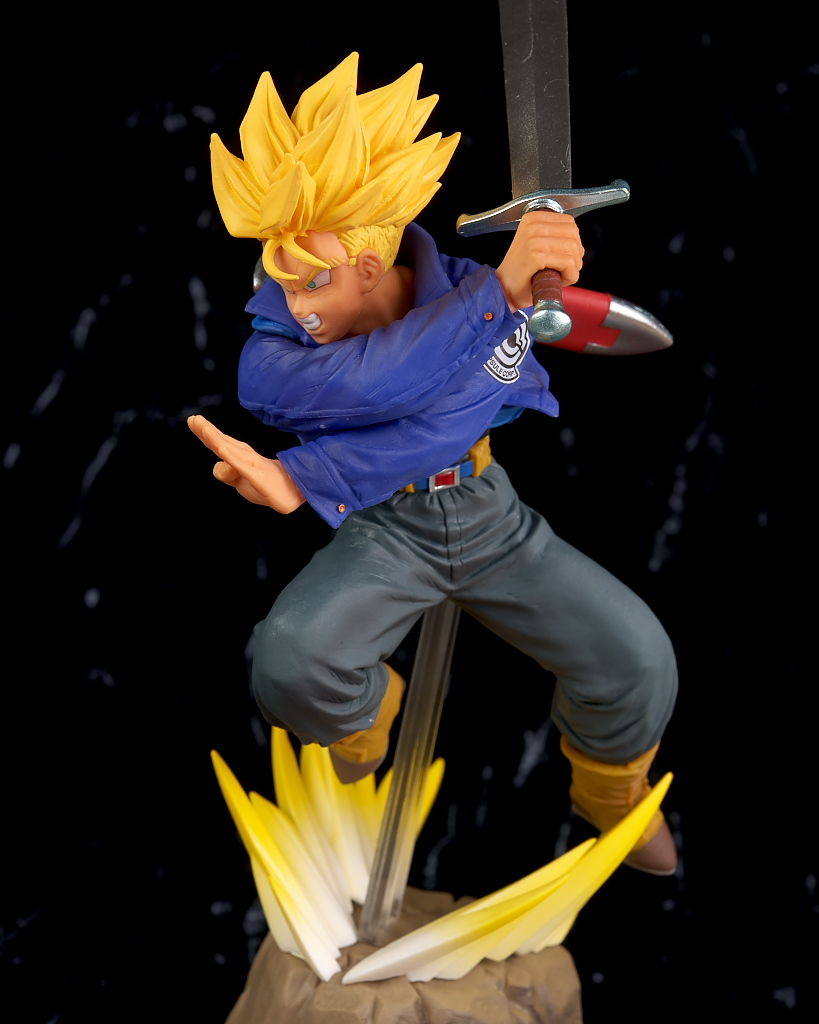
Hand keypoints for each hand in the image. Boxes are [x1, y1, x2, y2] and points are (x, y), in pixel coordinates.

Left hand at [187, 415, 304, 512]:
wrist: (295, 493)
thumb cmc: (267, 486)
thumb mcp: (241, 482)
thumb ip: (227, 473)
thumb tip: (218, 464)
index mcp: (241, 456)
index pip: (220, 442)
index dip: (206, 431)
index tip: (193, 419)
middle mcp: (246, 456)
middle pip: (223, 441)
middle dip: (206, 430)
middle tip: (193, 419)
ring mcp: (253, 465)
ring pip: (230, 450)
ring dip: (216, 439)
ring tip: (202, 428)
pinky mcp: (259, 477)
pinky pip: (243, 466)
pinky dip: (231, 457)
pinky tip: (221, 449)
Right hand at [495, 210, 583, 310]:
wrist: (505, 290)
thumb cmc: (521, 272)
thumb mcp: (536, 245)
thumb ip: (555, 236)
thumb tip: (578, 241)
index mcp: (533, 218)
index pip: (570, 223)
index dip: (573, 242)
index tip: (562, 256)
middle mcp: (533, 225)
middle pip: (574, 235)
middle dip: (575, 254)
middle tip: (564, 268)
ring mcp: (534, 240)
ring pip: (573, 249)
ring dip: (573, 267)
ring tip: (560, 274)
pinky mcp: (537, 256)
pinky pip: (569, 263)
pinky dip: (570, 276)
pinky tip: (558, 280)